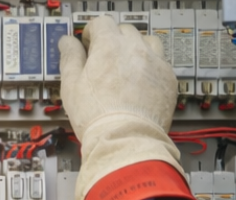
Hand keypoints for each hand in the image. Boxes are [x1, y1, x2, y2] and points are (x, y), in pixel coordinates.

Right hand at [58, 15, 182, 199]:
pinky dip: (150, 67)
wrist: (125, 140)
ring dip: (135, 48)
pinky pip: (160, 63)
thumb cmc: (97, 116)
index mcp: (109, 46)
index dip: (91, 32)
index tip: (87, 44)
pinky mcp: (168, 80)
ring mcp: (155, 63)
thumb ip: (70, 58)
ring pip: (147, 42)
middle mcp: (135, 49)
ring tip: (125, 66)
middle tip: (103, 58)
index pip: (101, 23)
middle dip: (113, 40)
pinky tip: (140, 82)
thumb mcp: (71, 85)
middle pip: (124, 30)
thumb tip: (67, 42)